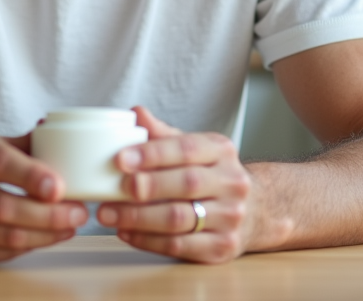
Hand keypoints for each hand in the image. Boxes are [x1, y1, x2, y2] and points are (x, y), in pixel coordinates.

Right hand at [0, 131, 88, 265]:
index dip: (31, 176)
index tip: (60, 187)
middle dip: (49, 214)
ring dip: (46, 234)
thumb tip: (58, 134)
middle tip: (79, 212)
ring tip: (70, 225)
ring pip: (6, 236)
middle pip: (5, 207)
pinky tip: (48, 237)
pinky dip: (30, 246)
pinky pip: (0, 253)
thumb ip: (25, 144)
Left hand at [96, 106, 253, 263]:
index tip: (121, 159)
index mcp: (221, 151)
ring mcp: (230, 217)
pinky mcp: (222, 248)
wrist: (255, 210)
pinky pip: (179, 246)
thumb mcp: (195, 149)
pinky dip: (147, 240)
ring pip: (179, 219)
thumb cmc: (211, 175)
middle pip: (186, 184)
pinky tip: (126, 232)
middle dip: (146, 187)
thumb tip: (136, 114)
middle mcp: (231, 182)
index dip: (153, 153)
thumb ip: (163, 135)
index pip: (186, 149)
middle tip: (113, 189)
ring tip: (108, 214)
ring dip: (138, 218)